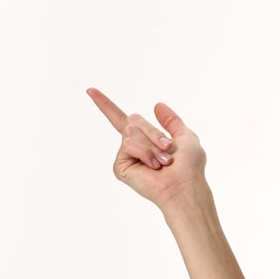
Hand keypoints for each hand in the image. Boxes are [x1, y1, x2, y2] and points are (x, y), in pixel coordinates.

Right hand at [86, 89, 206, 212]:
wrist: (184, 187)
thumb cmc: (189, 168)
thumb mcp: (185, 136)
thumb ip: (172, 121)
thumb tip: (157, 104)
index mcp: (146, 140)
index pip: (123, 119)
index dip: (106, 105)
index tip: (90, 90)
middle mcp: (133, 147)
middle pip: (133, 120)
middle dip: (153, 132)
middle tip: (167, 150)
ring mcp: (126, 157)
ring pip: (130, 131)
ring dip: (151, 144)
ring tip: (162, 162)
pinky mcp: (120, 166)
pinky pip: (128, 144)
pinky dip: (144, 152)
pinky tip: (152, 167)